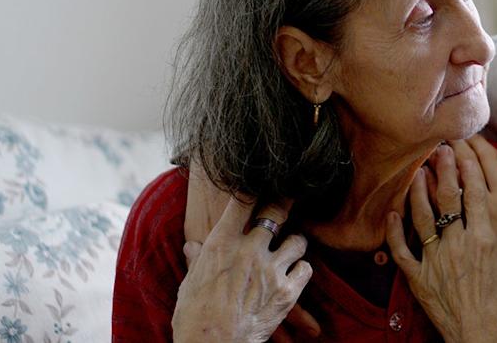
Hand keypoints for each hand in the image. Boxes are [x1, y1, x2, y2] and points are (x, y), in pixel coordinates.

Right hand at [183, 162, 321, 338]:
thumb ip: (198, 261)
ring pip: (298, 239)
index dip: (254, 185)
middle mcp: (249, 250)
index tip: (262, 179)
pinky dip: (301, 270)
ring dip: (295, 242)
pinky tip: (294, 273)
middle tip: (290, 197)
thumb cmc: (194, 318)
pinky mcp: (287, 292)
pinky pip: (306, 268)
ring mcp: (271, 270)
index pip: (242, 200)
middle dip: (285, 201)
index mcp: (221, 244)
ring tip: (291, 247)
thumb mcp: (190, 284)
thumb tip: (193, 247)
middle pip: (277, 212)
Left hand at [386, 144, 496, 342]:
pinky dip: (394, 230)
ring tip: (417, 171)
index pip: (475, 196)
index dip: (469, 170)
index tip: (465, 150)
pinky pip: (402, 250)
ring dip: (418, 192)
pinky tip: (391, 212)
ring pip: (422, 217)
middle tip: (439, 148)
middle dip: (443, 170)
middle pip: (448, 199)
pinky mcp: (419, 278)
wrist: (482, 340)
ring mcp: (436, 260)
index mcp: (486, 240)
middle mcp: (459, 245)